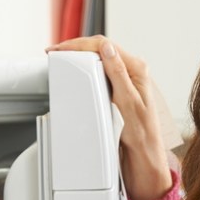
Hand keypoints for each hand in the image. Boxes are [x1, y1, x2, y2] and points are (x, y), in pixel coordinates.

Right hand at [46, 36, 172, 199]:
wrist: (144, 155)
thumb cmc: (142, 134)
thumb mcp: (128, 103)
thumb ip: (118, 74)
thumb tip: (107, 48)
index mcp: (137, 70)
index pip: (105, 46)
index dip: (79, 45)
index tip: (61, 49)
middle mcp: (132, 72)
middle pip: (100, 49)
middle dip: (76, 48)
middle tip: (55, 52)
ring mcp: (125, 80)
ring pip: (98, 60)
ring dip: (80, 57)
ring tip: (62, 59)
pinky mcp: (118, 90)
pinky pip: (99, 73)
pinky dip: (85, 70)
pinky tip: (75, 72)